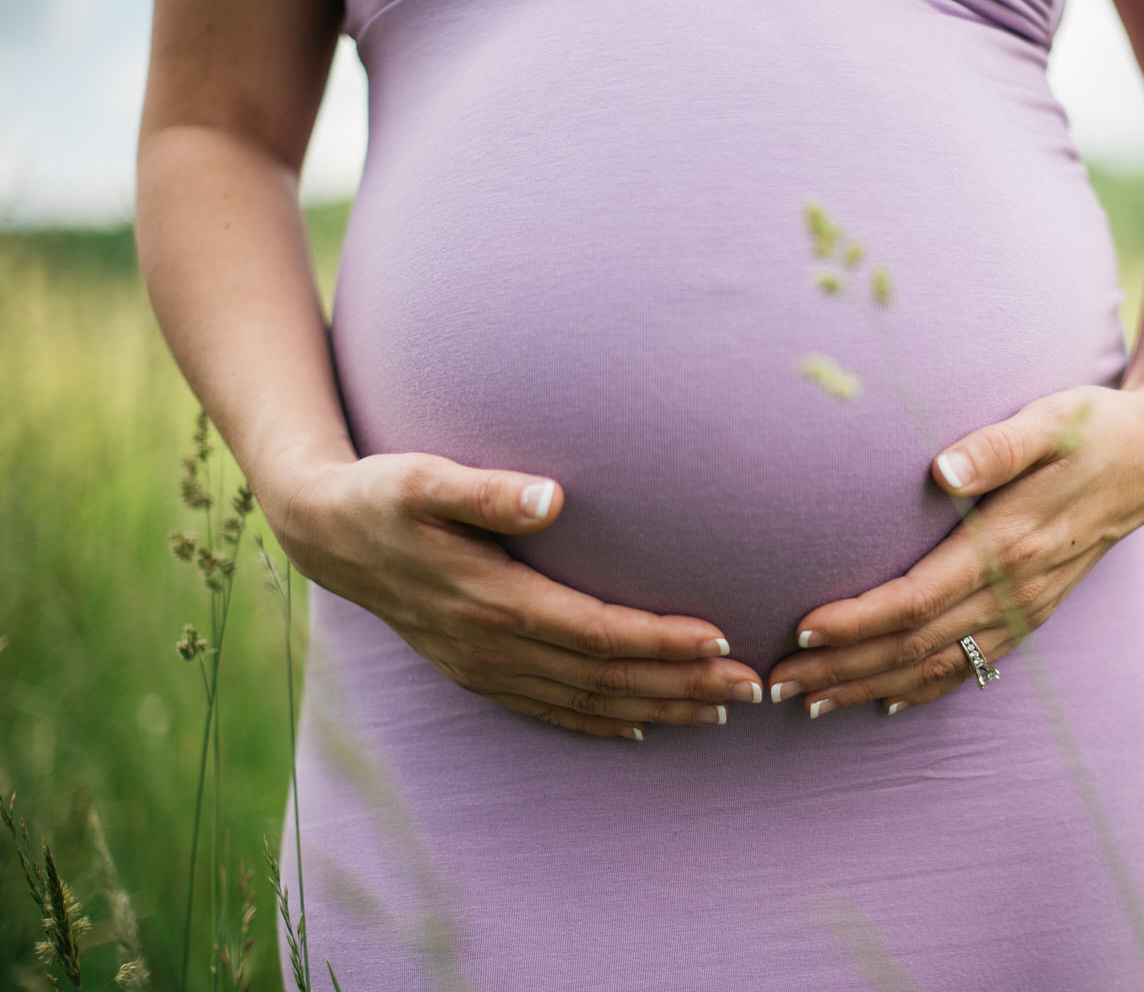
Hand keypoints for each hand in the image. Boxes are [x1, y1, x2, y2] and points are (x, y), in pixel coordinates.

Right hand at [256, 449, 764, 739]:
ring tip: (719, 713)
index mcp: (491, 601)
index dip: (660, 641)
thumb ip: (486, 492)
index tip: (721, 641)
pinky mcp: (474, 672)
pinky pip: (548, 711)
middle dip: (682, 685)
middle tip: (753, 689)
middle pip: (604, 678)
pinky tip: (639, 728)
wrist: (325, 533)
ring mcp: (482, 668)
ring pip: (585, 702)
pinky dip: (600, 722)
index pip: (596, 633)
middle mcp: (491, 647)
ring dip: (655, 709)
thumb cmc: (383, 494)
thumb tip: (550, 498)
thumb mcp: (423, 479)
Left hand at [764, 383, 1143, 716]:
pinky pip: (973, 666)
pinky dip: (924, 689)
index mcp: (1007, 545)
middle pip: (913, 646)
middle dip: (843, 668)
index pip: (915, 600)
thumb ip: (997, 445)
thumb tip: (942, 470)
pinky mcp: (1032, 614)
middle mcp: (1014, 590)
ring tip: (808, 703)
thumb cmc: (1093, 426)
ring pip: (936, 667)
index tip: (800, 631)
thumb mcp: (1051, 419)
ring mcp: (1025, 609)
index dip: (856, 622)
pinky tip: (884, 703)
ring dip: (870, 687)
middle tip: (777, 683)